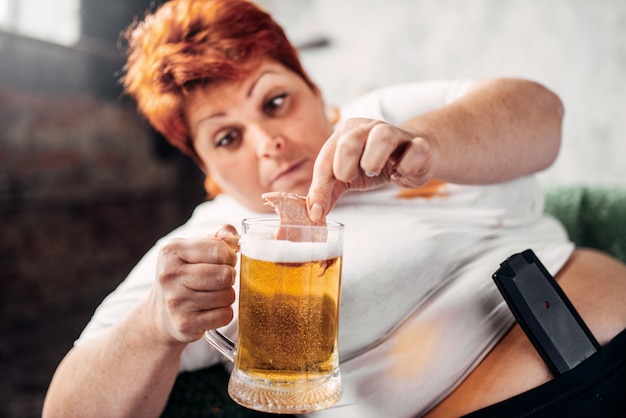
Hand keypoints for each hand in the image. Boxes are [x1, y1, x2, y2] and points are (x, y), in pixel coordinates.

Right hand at [150, 225, 238, 344]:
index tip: (225, 260)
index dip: (230, 256)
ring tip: (214, 293)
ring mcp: (176, 301)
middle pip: (225, 275)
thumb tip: (235, 238)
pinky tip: (211, 309)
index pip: (219, 250)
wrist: (161, 313)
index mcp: (172, 251)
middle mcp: (170, 275)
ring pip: (227, 296)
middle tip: (221, 278)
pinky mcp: (185, 323)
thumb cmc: (186, 273)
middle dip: (230, 277)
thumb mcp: (195, 248)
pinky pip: (225, 315)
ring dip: (227, 295)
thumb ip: (220, 236)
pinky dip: (224, 313)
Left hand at [307, 118, 436, 220]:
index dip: (319, 187)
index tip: (317, 211)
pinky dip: (406, 167)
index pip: (325, 158)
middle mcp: (369, 128)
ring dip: (374, 160)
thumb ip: (329, 192)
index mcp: (346, 132)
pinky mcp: (420, 145)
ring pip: (382, 135)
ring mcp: (396, 133)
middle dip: (343, 166)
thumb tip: (315, 213)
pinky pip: (415, 151)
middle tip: (350, 178)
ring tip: (374, 171)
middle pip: (348, 140)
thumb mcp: (347, 177)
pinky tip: (401, 174)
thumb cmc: (376, 164)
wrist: (414, 154)